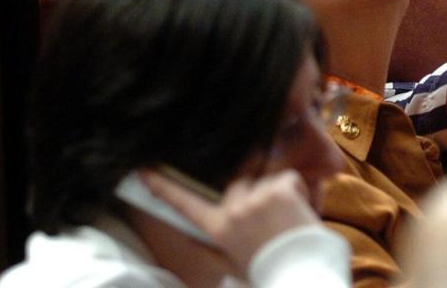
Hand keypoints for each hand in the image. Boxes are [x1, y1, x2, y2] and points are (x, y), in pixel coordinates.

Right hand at [142, 168, 320, 275]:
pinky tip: (299, 212)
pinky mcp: (279, 190)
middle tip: (272, 218)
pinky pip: (288, 178)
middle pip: (238, 182)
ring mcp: (255, 199)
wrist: (302, 275)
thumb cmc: (268, 270)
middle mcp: (233, 211)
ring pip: (265, 179)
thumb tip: (188, 236)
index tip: (144, 171)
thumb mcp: (232, 265)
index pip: (185, 204)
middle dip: (254, 192)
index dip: (163, 187)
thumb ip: (209, 248)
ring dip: (278, 192)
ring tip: (288, 220)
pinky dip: (298, 190)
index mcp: (218, 229)